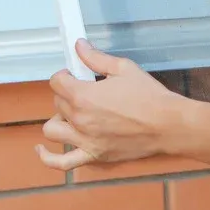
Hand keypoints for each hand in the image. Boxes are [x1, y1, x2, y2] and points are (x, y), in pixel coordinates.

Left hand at [37, 39, 187, 171]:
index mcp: (83, 96)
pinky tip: (41, 150)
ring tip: (73, 114)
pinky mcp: (94, 156)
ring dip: (59, 119)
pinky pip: (62, 163)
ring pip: (52, 130)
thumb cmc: (149, 96)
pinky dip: (48, 158)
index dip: (64, 75)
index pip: (56, 82)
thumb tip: (79, 46)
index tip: (74, 74)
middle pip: (57, 103)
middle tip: (85, 91)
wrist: (168, 125)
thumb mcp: (123, 69)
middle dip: (67, 94)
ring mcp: (85, 141)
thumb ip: (96, 58)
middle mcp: (79, 120)